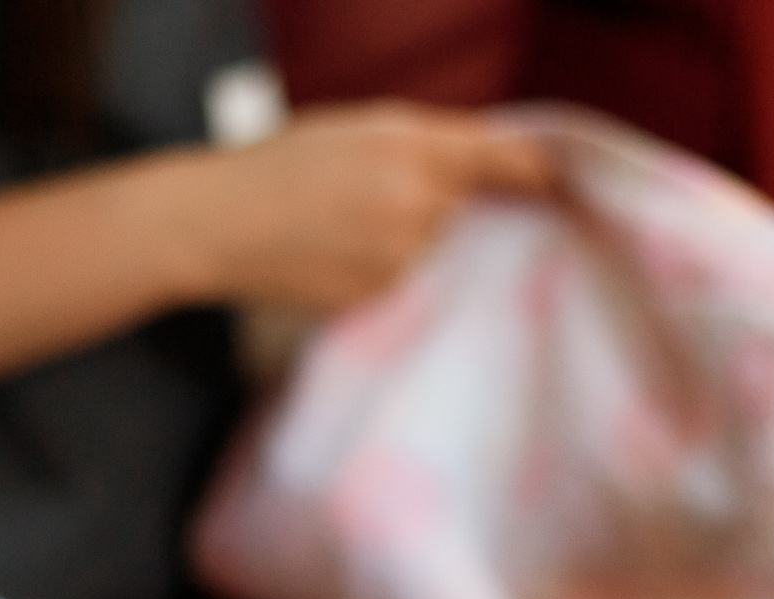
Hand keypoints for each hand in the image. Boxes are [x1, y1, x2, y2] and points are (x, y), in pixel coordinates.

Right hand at [177, 103, 556, 312]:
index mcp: (412, 142)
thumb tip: (489, 164)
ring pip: (434, 248)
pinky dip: (382, 270)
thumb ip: (424, 143)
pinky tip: (335, 258)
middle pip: (466, 207)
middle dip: (444, 206)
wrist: (215, 223)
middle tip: (379, 201)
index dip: (537, 174)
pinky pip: (404, 281)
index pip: (504, 160)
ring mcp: (400, 253)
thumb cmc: (279, 166)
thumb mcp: (355, 129)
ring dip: (409, 240)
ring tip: (344, 228)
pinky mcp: (381, 294)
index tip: (558, 186)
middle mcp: (417, 198)